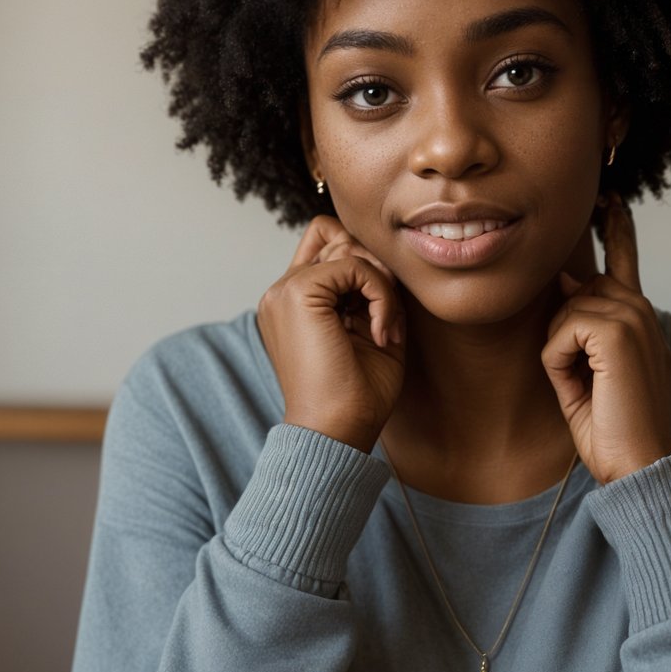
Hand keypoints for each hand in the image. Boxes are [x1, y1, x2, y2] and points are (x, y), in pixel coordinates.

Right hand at [257, 216, 404, 451]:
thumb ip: (373, 292)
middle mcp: (281, 293)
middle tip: (388, 317)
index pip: (326, 248)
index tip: (382, 313)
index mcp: (292, 304)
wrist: (336, 432)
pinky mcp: (298, 293)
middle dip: (375, 271)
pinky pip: (354, 266)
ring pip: (348, 250)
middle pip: (337, 239)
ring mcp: (284, 290)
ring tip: (385, 328)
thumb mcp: (371, 331)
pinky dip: (380, 294)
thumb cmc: (356, 396)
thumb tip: (385, 260)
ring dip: (380, 284)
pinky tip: (381, 332)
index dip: (363, 266)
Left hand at [542, 195, 670, 482]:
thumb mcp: (587, 373)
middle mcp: (642, 312)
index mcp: (641, 320)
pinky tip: (585, 387)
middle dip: (564, 335)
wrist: (638, 464)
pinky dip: (559, 363)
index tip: (610, 198)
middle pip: (577, 290)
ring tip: (590, 389)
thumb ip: (580, 328)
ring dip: (562, 354)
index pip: (626, 260)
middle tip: (588, 382)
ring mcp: (634, 317)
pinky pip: (561, 330)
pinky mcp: (618, 331)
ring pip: (567, 311)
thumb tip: (567, 280)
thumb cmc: (612, 429)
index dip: (618, 227)